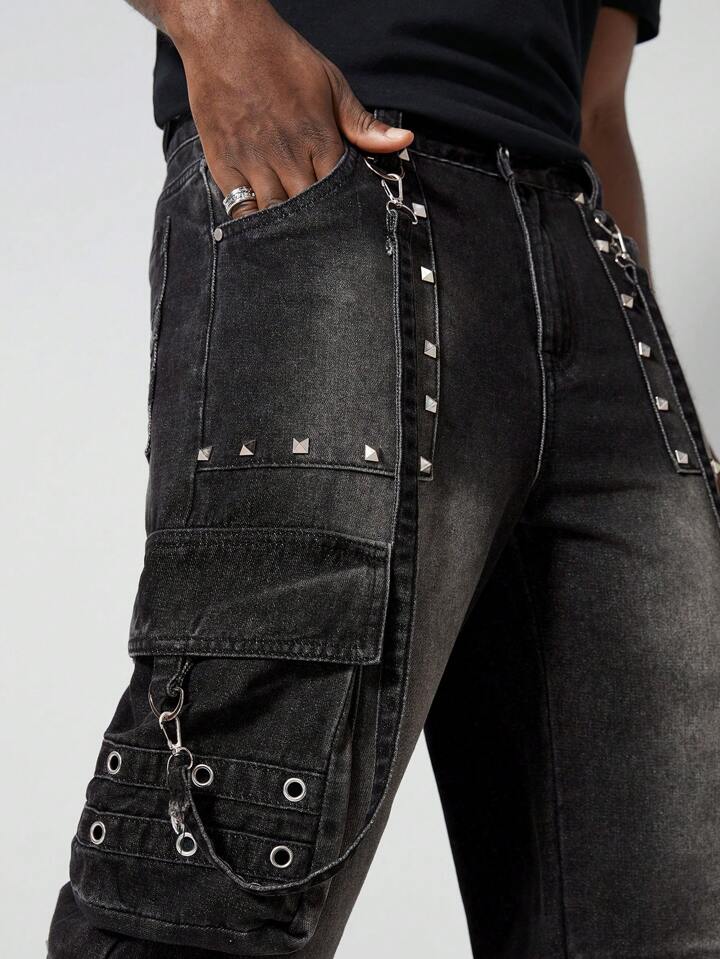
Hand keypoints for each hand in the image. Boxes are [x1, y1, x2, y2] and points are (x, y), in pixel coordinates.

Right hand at [163, 0, 413, 217]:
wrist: (225, 34)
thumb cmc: (280, 57)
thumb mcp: (331, 84)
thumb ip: (363, 124)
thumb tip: (403, 141)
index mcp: (318, 138)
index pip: (339, 192)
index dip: (344, 207)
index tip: (348, 218)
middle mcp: (286, 155)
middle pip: (308, 211)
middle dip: (317, 223)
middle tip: (322, 233)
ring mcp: (252, 161)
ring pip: (275, 215)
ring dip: (285, 227)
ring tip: (294, 233)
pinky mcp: (223, 163)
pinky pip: (239, 209)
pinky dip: (252, 221)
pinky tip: (262, 224)